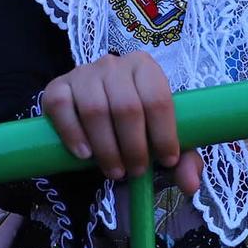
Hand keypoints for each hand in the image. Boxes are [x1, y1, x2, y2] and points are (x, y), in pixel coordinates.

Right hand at [41, 52, 203, 192]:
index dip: (164, 134)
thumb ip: (183, 159)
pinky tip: (84, 155)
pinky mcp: (57, 86)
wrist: (96, 110)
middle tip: (135, 171)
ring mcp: (83, 73)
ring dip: (106, 148)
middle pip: (126, 107)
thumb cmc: (135, 123)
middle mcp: (113, 63)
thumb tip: (191, 185)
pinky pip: (62, 108)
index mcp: (145, 67)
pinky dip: (73, 134)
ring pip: (94, 110)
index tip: (166, 161)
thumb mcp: (161, 136)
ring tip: (114, 171)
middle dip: (134, 147)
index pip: (158, 98)